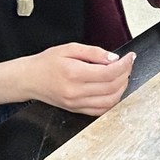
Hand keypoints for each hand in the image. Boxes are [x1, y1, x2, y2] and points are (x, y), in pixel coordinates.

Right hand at [18, 43, 134, 115]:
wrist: (29, 79)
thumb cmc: (46, 63)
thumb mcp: (69, 48)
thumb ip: (93, 52)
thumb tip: (114, 58)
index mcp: (74, 74)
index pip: (108, 73)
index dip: (124, 65)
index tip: (131, 57)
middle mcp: (76, 92)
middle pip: (112, 87)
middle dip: (125, 74)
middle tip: (128, 64)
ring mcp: (76, 104)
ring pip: (110, 102)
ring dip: (121, 89)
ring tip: (122, 75)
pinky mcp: (76, 110)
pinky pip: (101, 110)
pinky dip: (112, 101)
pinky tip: (113, 89)